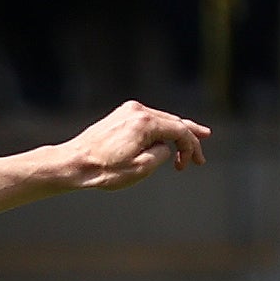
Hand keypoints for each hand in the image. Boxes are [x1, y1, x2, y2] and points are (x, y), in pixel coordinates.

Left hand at [59, 102, 210, 190]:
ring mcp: (128, 111)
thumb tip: (164, 147)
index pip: (179, 130)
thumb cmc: (104, 170)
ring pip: (160, 119)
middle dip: (189, 134)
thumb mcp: (140, 169)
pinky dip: (160, 129)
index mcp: (145, 122)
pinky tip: (166, 136)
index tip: (195, 163)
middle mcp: (138, 110)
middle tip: (205, 139)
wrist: (73, 163)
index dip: (192, 146)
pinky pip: (147, 120)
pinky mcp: (120, 116)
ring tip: (190, 138)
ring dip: (175, 131)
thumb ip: (161, 155)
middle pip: (172, 120)